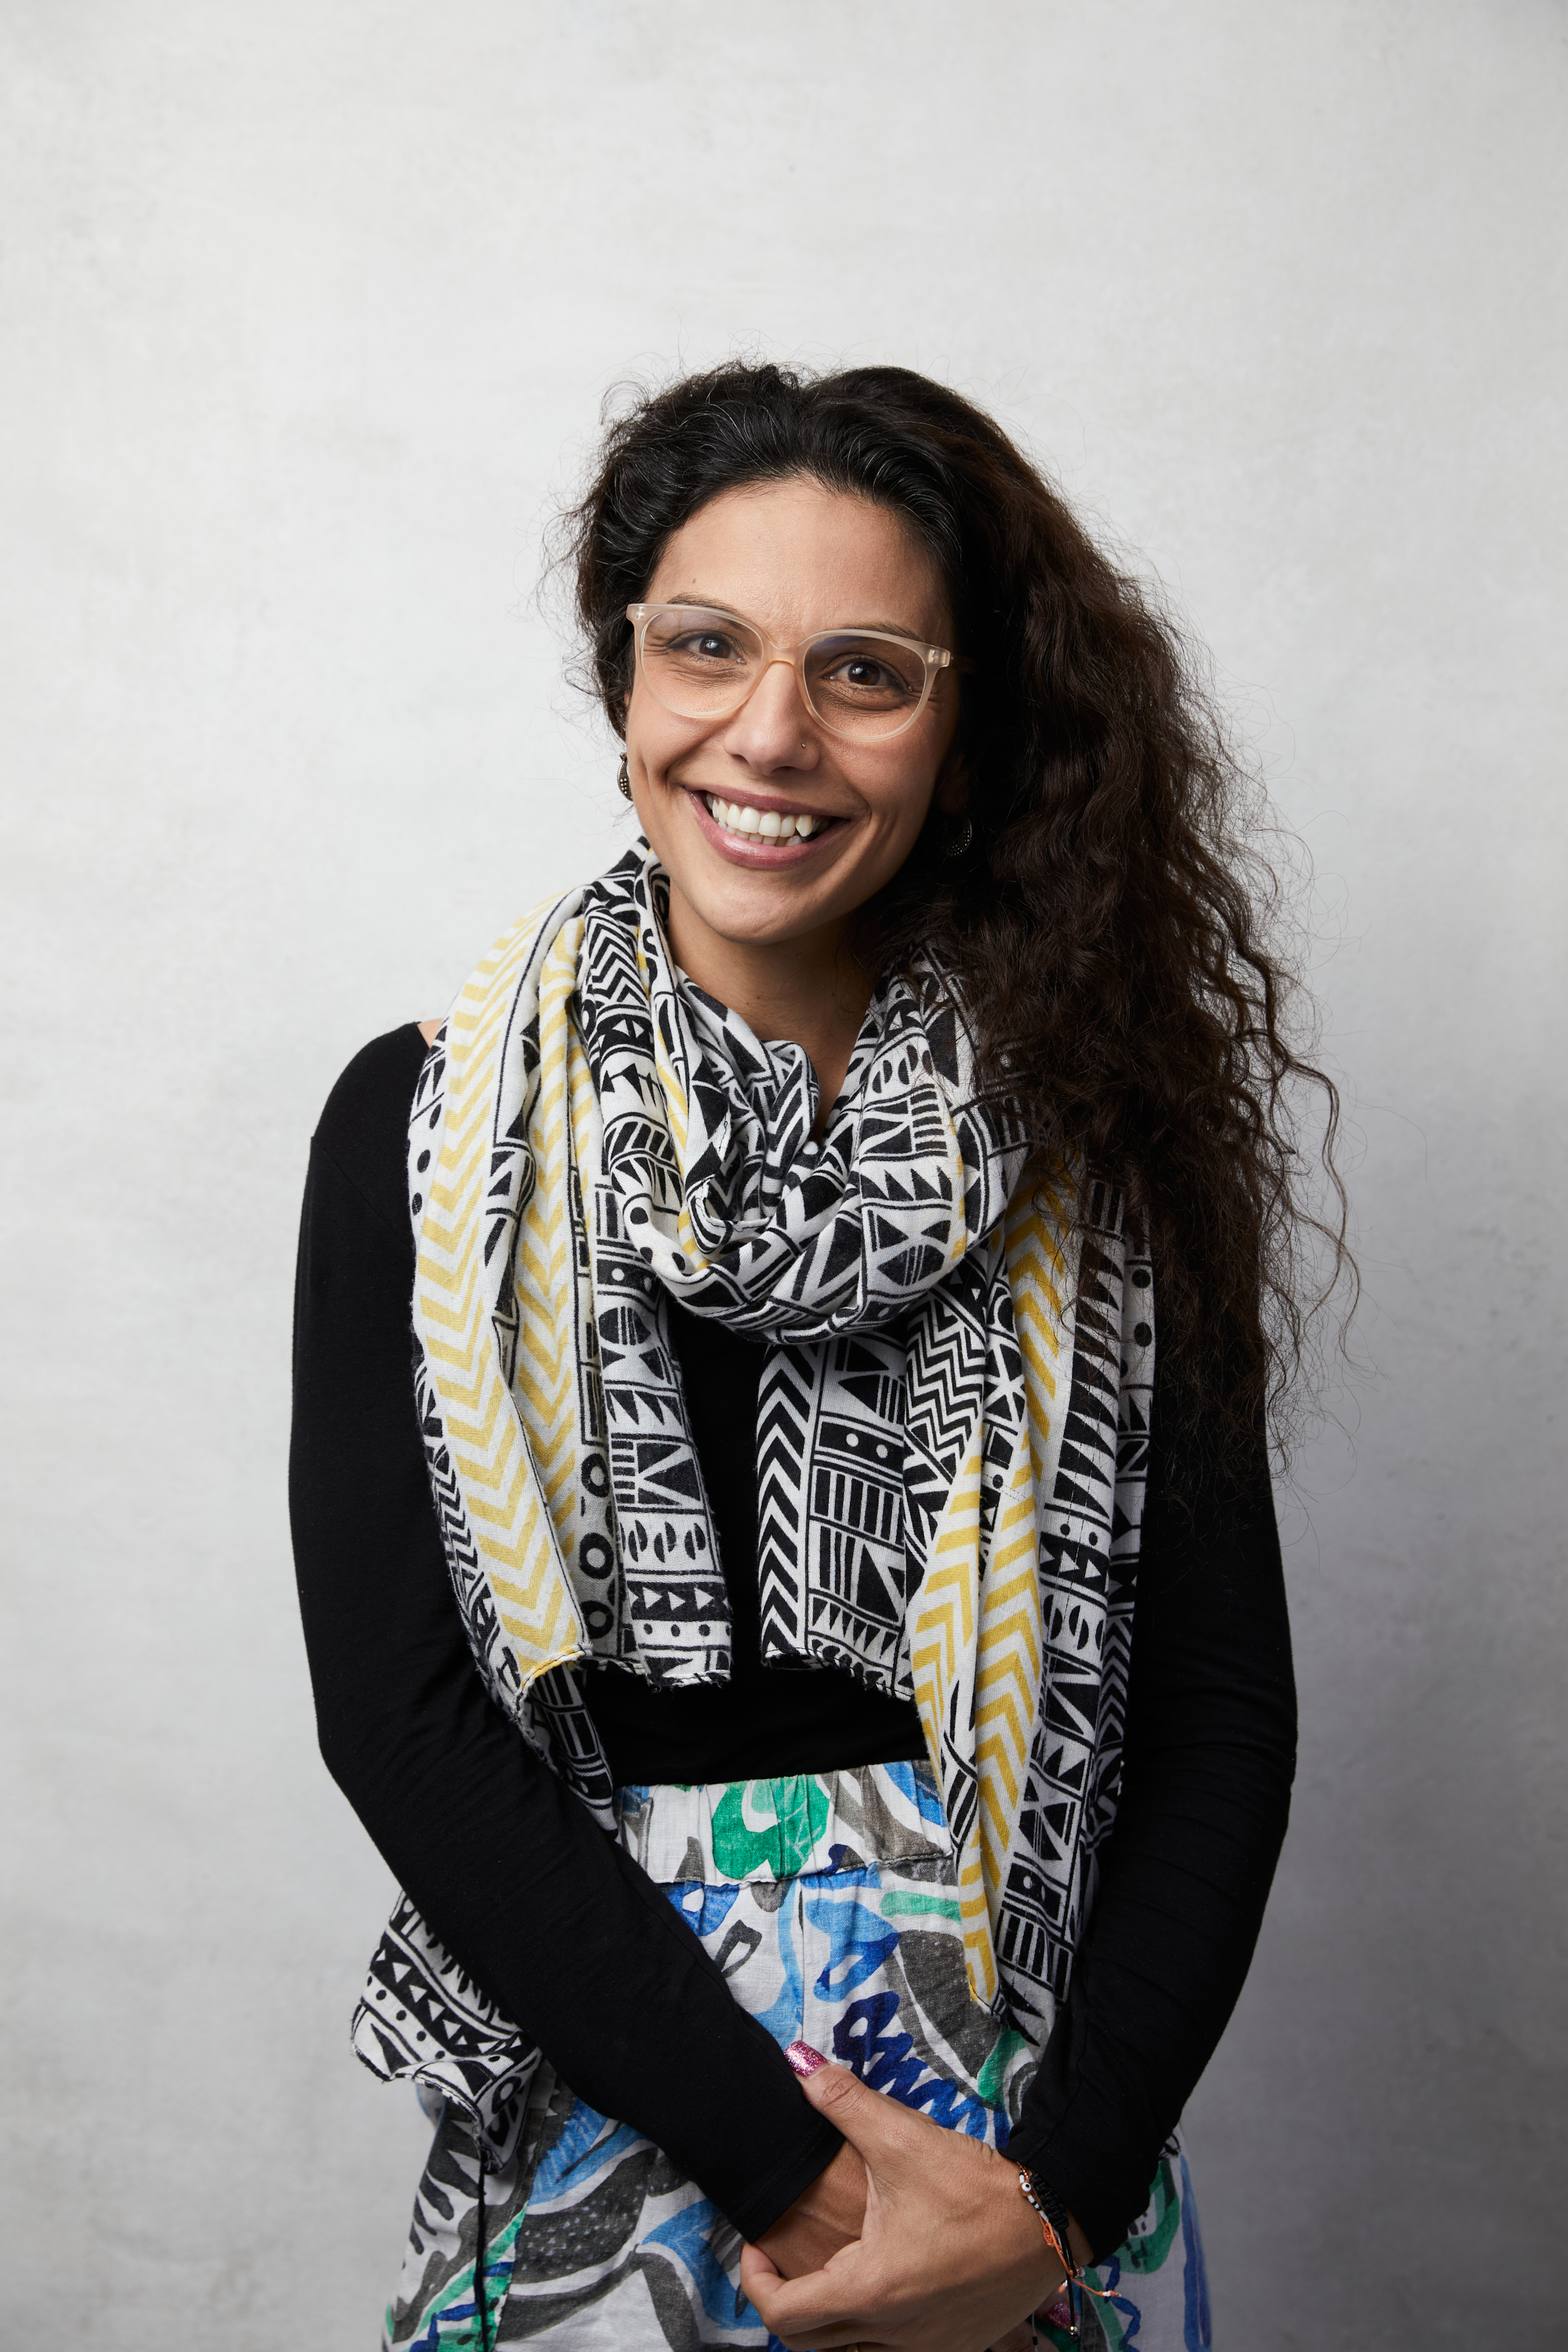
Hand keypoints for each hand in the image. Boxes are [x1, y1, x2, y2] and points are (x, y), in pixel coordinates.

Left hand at [739, 2047, 1063, 2351]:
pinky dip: (871, 2331)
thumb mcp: (903, 2137)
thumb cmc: (976, 2188)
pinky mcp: (953, 2345)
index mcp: (870, 2289)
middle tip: (782, 2262)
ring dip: (828, 2322)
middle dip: (784, 2304)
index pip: (782, 2314)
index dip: (754, 2279)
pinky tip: (881, 2288)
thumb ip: (842, 2102)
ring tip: (827, 2273)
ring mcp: (925, 2346)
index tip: (757, 2244)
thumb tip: (798, 2065)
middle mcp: (892, 2333)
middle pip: (808, 2346)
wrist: (1052, 2221)